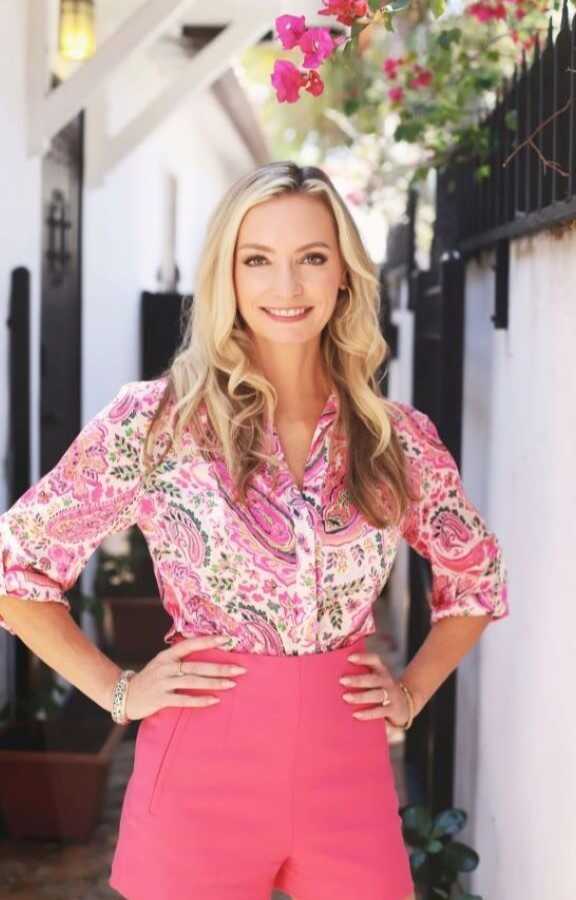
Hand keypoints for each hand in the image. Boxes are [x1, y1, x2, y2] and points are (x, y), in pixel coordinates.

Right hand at [124, 635, 246, 720]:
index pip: (190, 644)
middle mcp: (166, 666)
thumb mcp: (162, 663)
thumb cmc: (150, 678)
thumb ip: (180, 658)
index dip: (208, 641)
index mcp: (167, 655)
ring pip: (193, 681)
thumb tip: (204, 650)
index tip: (226, 639)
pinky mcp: (160, 699)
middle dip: (220, 667)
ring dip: (214, 683)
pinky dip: (200, 700)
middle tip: (240, 669)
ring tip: (232, 684)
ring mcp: (163, 683)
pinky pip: (183, 700)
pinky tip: (214, 700)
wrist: (123, 695)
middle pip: (197, 666)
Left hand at [339, 650, 410, 726]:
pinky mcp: (393, 710)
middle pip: (373, 679)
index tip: (349, 658)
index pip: (374, 660)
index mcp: (381, 671)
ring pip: (376, 695)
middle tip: (341, 680)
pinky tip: (356, 714)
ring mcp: (391, 695)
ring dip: (360, 696)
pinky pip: (380, 711)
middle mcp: (387, 681)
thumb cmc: (381, 691)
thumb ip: (361, 677)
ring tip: (345, 697)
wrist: (404, 706)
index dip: (363, 658)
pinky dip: (368, 713)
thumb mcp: (375, 681)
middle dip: (357, 680)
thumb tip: (333, 678)